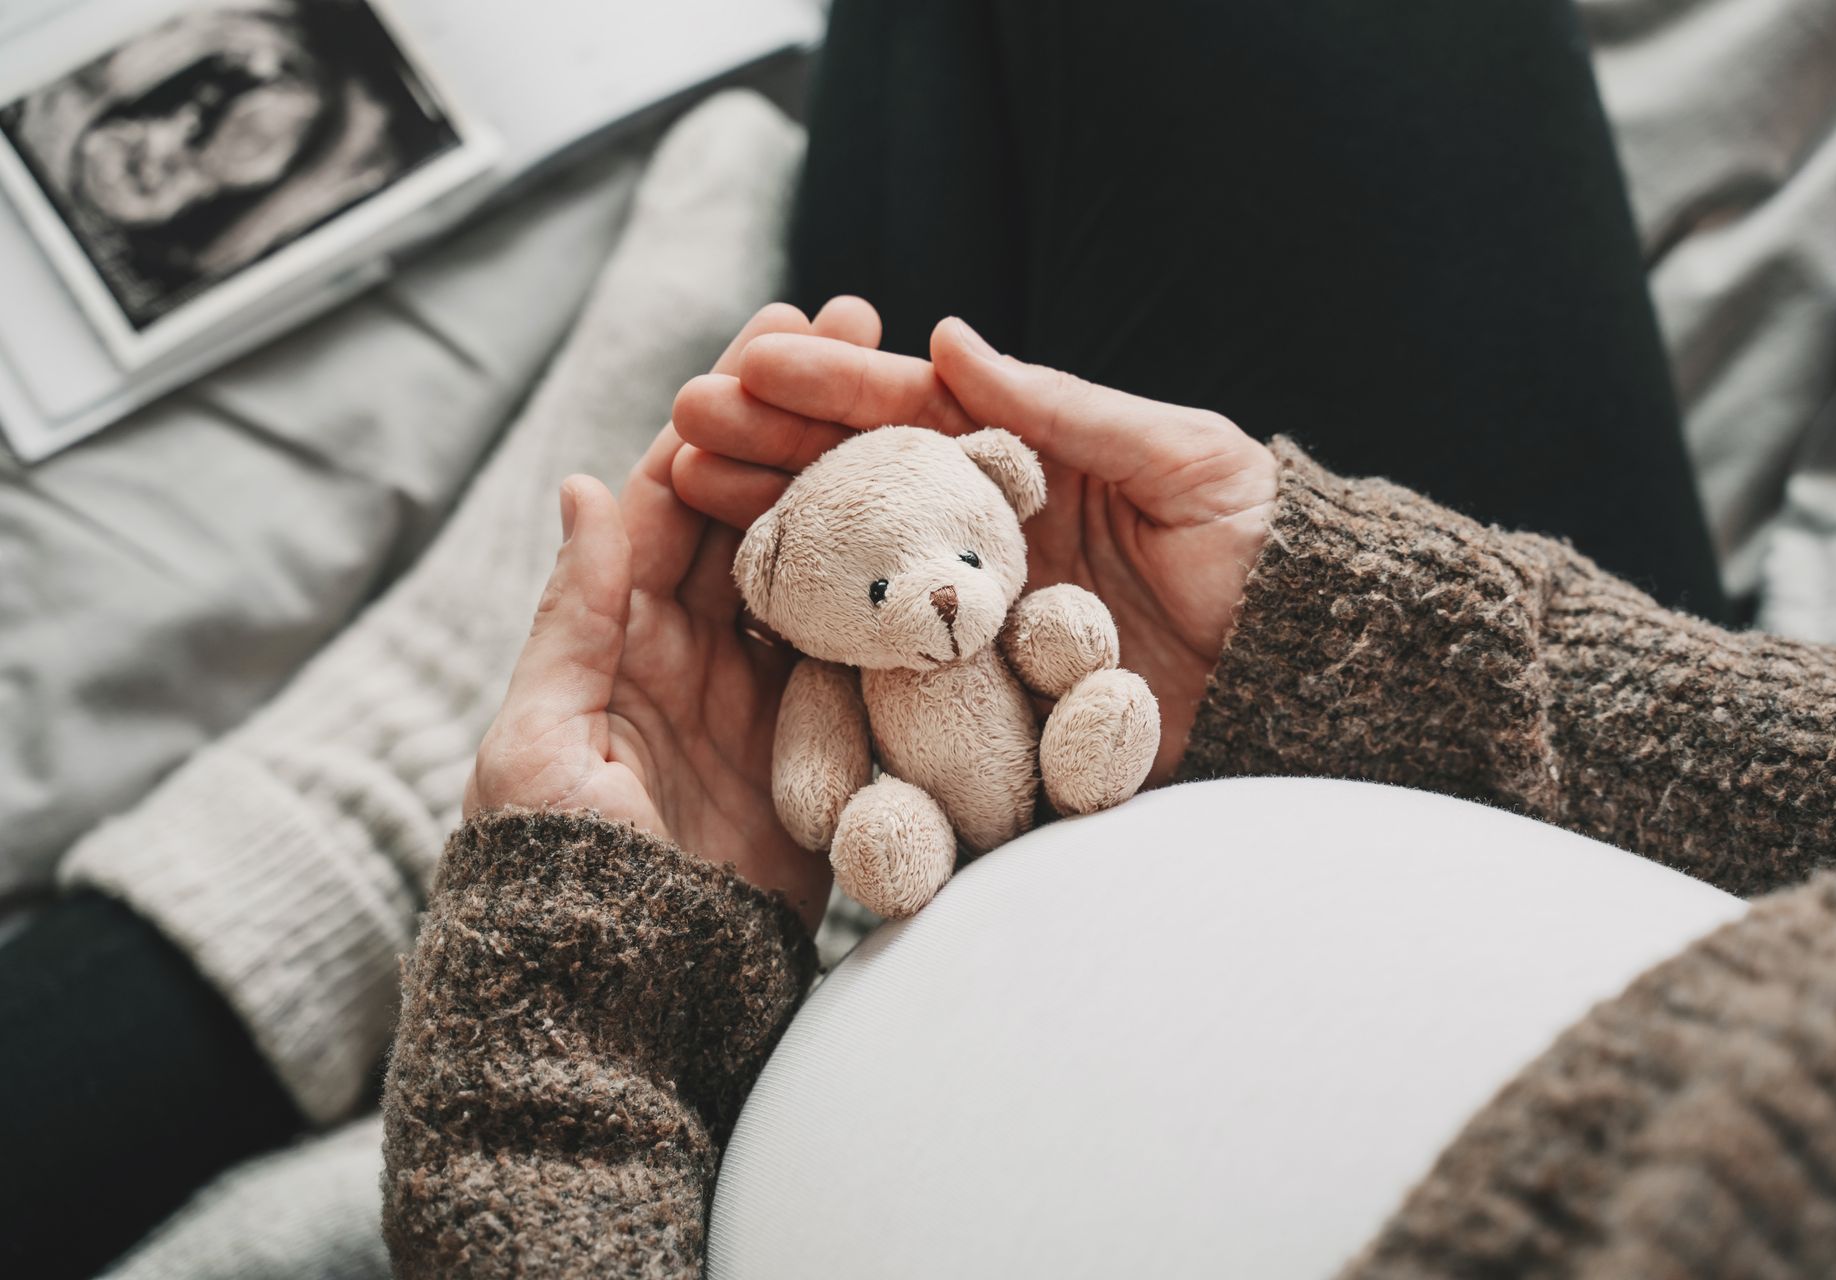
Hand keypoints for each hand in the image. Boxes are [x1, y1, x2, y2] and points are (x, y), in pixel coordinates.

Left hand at [466, 299, 884, 929]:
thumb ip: (576, 614)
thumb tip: (587, 482)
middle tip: (864, 326)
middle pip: (762, 508)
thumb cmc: (554, 866)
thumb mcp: (542, 735)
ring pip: (823, 567)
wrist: (625, 987)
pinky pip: (866, 654)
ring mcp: (770, 690)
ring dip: (864, 486)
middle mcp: (703, 644)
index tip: (782, 323)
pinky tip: (953, 528)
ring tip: (926, 402)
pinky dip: (903, 595)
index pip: (678, 491)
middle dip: (807, 418)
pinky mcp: (826, 742)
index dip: (729, 408)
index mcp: (624, 627)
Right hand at [670, 304, 1277, 782]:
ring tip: (692, 501)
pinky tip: (750, 626)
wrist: (1305, 669)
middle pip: (859, 485)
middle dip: (771, 449)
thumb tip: (952, 337)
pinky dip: (820, 651)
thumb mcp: (1180, 458)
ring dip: (774, 535)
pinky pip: (892, 676)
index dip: (828, 385)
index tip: (749, 362)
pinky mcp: (983, 699)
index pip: (910, 413)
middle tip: (685, 424)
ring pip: (854, 571)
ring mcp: (974, 620)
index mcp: (1024, 463)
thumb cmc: (1259, 543)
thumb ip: (1065, 411)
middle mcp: (983, 536)